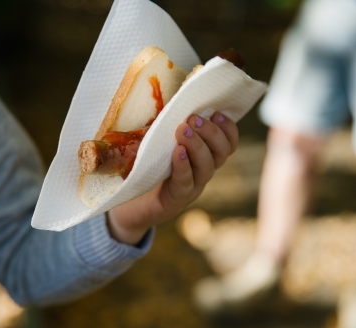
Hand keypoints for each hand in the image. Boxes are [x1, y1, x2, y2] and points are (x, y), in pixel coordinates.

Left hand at [107, 112, 238, 244]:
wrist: (127, 204)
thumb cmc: (144, 167)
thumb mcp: (156, 141)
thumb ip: (166, 125)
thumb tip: (168, 95)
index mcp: (202, 156)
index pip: (227, 142)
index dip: (227, 127)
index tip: (216, 111)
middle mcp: (202, 171)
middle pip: (222, 152)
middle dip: (211, 132)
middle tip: (192, 119)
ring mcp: (191, 186)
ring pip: (208, 167)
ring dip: (197, 145)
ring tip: (183, 130)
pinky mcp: (176, 199)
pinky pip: (186, 182)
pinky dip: (183, 166)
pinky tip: (178, 153)